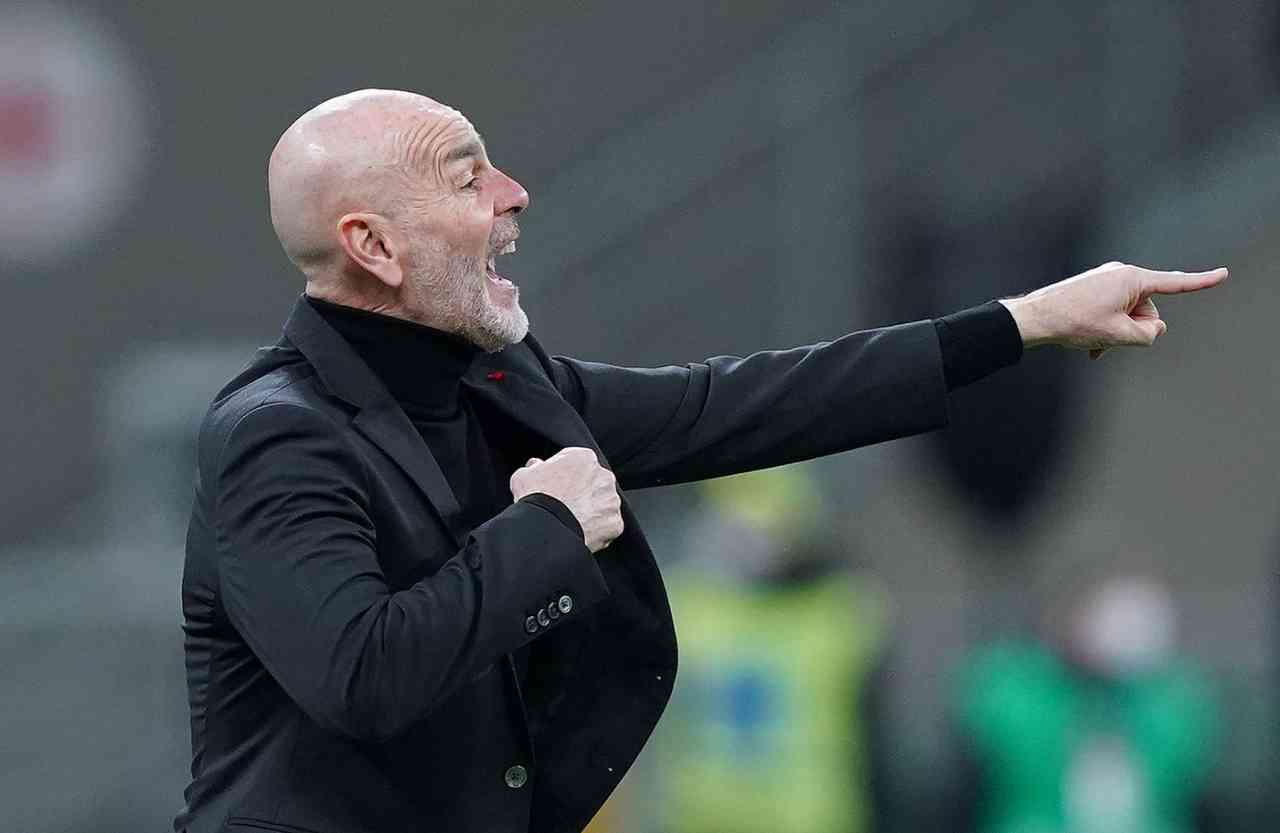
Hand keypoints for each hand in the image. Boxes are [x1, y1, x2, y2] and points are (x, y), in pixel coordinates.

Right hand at [510, 447, 623, 552]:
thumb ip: (534, 466)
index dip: (563, 476)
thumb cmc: (535, 498)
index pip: (576, 464)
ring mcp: (612, 501)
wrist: (546, 528)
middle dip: (581, 493)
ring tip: (571, 521)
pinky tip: (580, 532)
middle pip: (593, 484)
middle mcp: (604, 476)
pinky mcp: (615, 523)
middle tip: (563, 506)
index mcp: (584, 458)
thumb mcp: (525, 475)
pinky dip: (597, 530)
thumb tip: (536, 466)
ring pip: (602, 505)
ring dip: (591, 511)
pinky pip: (607, 526)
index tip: (554, 487)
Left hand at [999, 262, 1226, 358]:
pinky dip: (1107, 329)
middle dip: (1134, 328)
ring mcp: (1105, 281)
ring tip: (1093, 342)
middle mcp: (1121, 275)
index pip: (1175, 283)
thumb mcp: (1120, 335)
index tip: (1224, 274)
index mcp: (1133, 280)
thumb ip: (1149, 334)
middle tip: (1107, 338)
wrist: (1034, 318)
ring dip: (1117, 332)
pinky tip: (1091, 345)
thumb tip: (1153, 329)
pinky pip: (1112, 312)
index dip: (1202, 281)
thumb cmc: (1074, 322)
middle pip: (1147, 310)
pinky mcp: (1093, 289)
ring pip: (1128, 315)